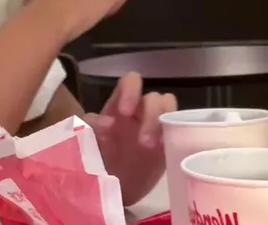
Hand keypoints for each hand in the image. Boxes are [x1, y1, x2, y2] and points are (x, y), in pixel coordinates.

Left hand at [85, 72, 176, 205]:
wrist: (112, 186)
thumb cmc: (100, 158)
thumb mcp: (89, 141)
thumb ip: (91, 128)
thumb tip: (103, 121)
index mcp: (121, 104)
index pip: (131, 82)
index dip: (131, 90)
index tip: (125, 112)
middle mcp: (142, 110)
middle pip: (155, 98)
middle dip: (151, 115)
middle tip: (143, 142)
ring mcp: (157, 124)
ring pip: (169, 109)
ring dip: (162, 124)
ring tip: (153, 147)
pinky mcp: (169, 141)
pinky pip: (178, 129)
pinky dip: (173, 135)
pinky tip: (163, 150)